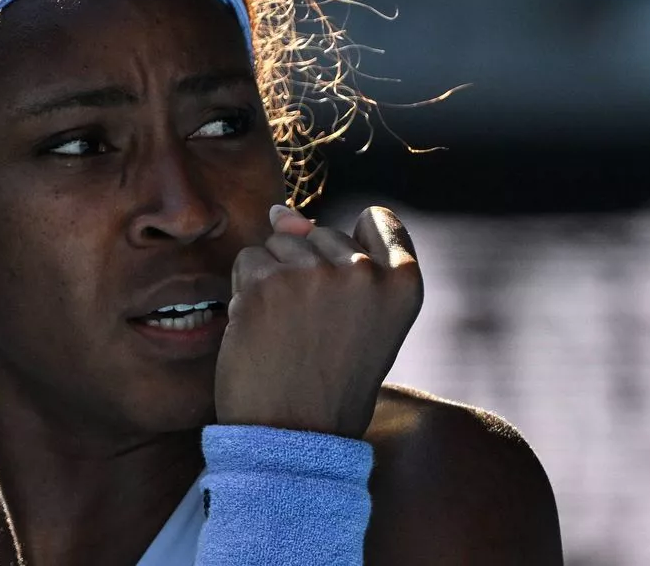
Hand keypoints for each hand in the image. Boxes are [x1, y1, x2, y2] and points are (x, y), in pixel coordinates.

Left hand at [214, 205, 422, 438]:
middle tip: (312, 331)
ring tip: (287, 331)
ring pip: (279, 243)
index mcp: (403, 284)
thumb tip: (279, 211)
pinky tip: (260, 329)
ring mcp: (314, 274)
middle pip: (319, 233)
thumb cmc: (328, 381)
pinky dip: (246, 291)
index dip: (353, 248)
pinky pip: (248, 261)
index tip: (345, 291)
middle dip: (305, 270)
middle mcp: (364, 272)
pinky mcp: (267, 282)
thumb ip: (335, 258)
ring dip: (272, 279)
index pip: (378, 221)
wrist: (293, 437)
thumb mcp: (358, 318)